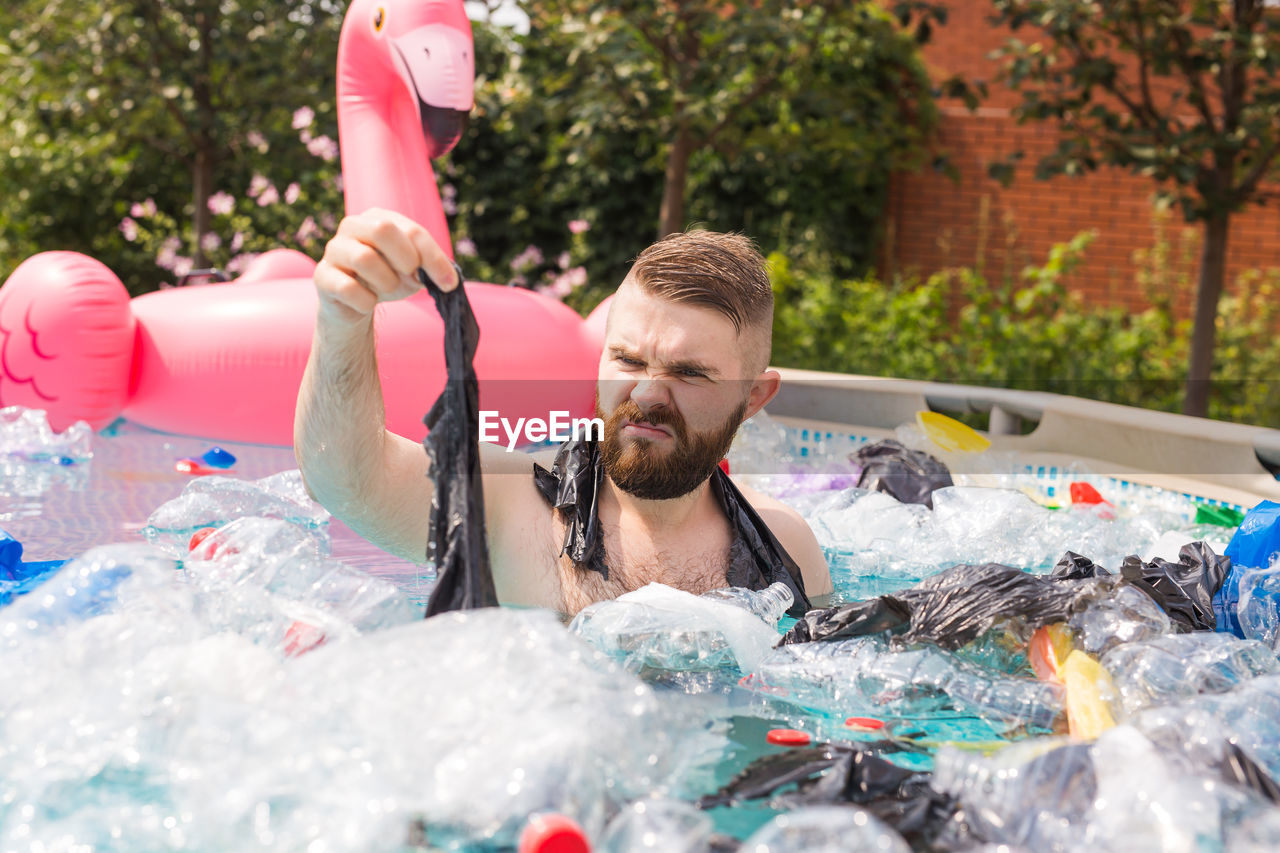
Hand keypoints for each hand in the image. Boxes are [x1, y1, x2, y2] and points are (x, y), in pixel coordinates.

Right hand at [314, 207, 459, 321]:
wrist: (354, 304)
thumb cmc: (387, 278)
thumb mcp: (414, 271)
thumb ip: (429, 268)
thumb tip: (446, 279)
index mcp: (378, 217)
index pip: (412, 230)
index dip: (433, 258)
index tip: (449, 283)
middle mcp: (352, 226)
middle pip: (383, 229)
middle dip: (406, 259)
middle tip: (411, 277)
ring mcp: (334, 249)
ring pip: (364, 259)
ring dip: (387, 282)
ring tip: (387, 288)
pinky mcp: (322, 276)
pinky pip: (348, 288)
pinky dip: (366, 301)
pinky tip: (367, 302)